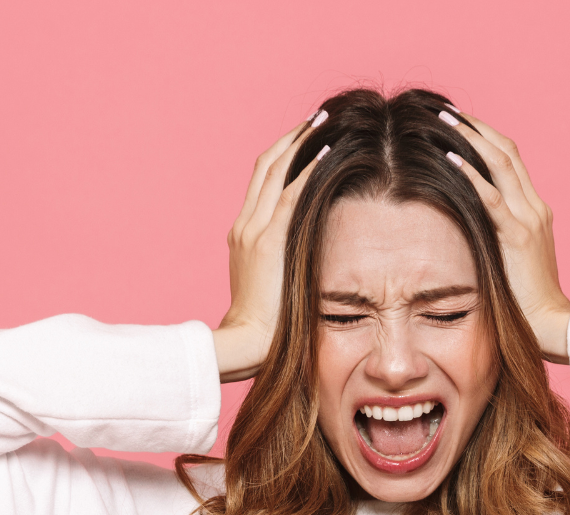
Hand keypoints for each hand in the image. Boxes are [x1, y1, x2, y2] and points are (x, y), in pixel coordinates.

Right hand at [214, 113, 329, 381]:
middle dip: (291, 139)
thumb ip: (283, 265)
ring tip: (323, 120)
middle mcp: (245, 225)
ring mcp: (253, 230)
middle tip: (316, 117)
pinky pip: (291, 193)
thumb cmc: (264, 326)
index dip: (282, 156)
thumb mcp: (271, 286)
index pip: (262, 182)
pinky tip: (326, 148)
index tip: (305, 138)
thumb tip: (308, 261)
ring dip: (300, 142)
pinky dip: (308, 167)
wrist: (245, 342)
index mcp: (243, 234)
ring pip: (276, 171)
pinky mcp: (268, 241)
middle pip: (265, 166)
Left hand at [441, 110, 569, 363]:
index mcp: (536, 211)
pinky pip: (491, 197)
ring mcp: (529, 220)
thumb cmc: (527, 300)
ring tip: (446, 121)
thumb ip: (498, 239)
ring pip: (501, 164)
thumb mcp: (514, 260)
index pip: (512, 162)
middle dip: (477, 128)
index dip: (488, 138)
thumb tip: (467, 229)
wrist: (551, 323)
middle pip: (507, 153)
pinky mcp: (518, 237)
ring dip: (472, 139)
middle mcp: (535, 208)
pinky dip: (470, 174)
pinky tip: (451, 157)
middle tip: (449, 111)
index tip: (462, 124)